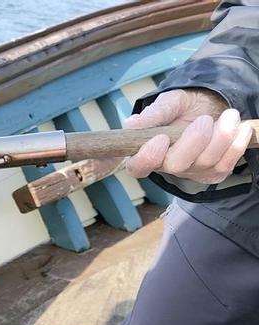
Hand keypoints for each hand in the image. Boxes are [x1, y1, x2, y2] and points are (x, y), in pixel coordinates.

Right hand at [124, 88, 252, 183]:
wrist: (209, 106)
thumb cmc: (183, 106)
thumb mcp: (168, 103)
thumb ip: (154, 114)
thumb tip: (131, 124)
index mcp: (147, 150)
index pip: (138, 166)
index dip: (148, 158)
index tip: (160, 138)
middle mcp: (166, 165)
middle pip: (176, 165)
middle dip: (194, 142)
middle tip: (205, 120)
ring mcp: (190, 172)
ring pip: (204, 164)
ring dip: (221, 139)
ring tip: (231, 115)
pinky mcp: (212, 173)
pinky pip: (224, 166)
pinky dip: (236, 147)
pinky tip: (242, 130)